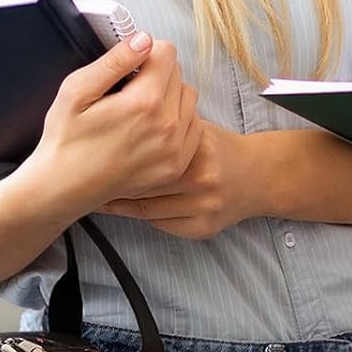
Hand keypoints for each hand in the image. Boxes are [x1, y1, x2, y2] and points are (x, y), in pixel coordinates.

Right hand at [31, 33, 200, 214]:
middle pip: (178, 73)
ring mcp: (176, 148)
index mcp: (144, 102)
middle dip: (156, 74)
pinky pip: (193, 127)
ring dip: (170, 96)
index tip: (130, 66)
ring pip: (189, 99)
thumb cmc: (66, 139)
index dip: (145, 53)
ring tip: (139, 110)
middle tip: (128, 91)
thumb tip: (144, 39)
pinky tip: (151, 129)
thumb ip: (115, 61)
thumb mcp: (77, 90)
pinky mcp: (178, 165)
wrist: (63, 187)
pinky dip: (178, 122)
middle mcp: (167, 125)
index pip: (167, 52)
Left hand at [100, 121, 258, 239]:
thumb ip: (167, 129)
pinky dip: (143, 216)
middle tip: (92, 180)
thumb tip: (124, 123)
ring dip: (122, 204)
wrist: (259, 176)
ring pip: (148, 209)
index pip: (147, 154)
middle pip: (145, 184)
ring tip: (102, 196)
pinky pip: (161, 224)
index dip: (119, 157)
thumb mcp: (197, 129)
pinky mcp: (203, 228)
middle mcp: (201, 179)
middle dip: (116, 183)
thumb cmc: (221, 150)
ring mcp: (203, 206)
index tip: (96, 158)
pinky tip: (129, 209)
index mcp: (197, 148)